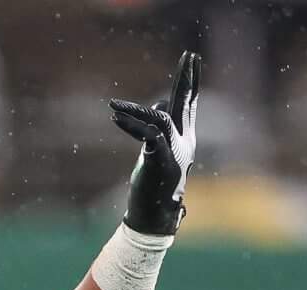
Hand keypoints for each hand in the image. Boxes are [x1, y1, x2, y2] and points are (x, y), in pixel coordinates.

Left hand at [110, 51, 199, 237]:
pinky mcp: (160, 162)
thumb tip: (158, 105)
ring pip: (161, 118)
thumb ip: (159, 128)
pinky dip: (131, 126)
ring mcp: (174, 152)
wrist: (155, 217)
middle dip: (186, 79)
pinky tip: (115, 118)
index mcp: (184, 138)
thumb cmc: (153, 185)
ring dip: (135, 111)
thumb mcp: (157, 151)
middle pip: (185, 103)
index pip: (190, 104)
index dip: (191, 82)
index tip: (192, 60)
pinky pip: (148, 136)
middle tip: (189, 55)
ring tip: (114, 105)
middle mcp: (183, 142)